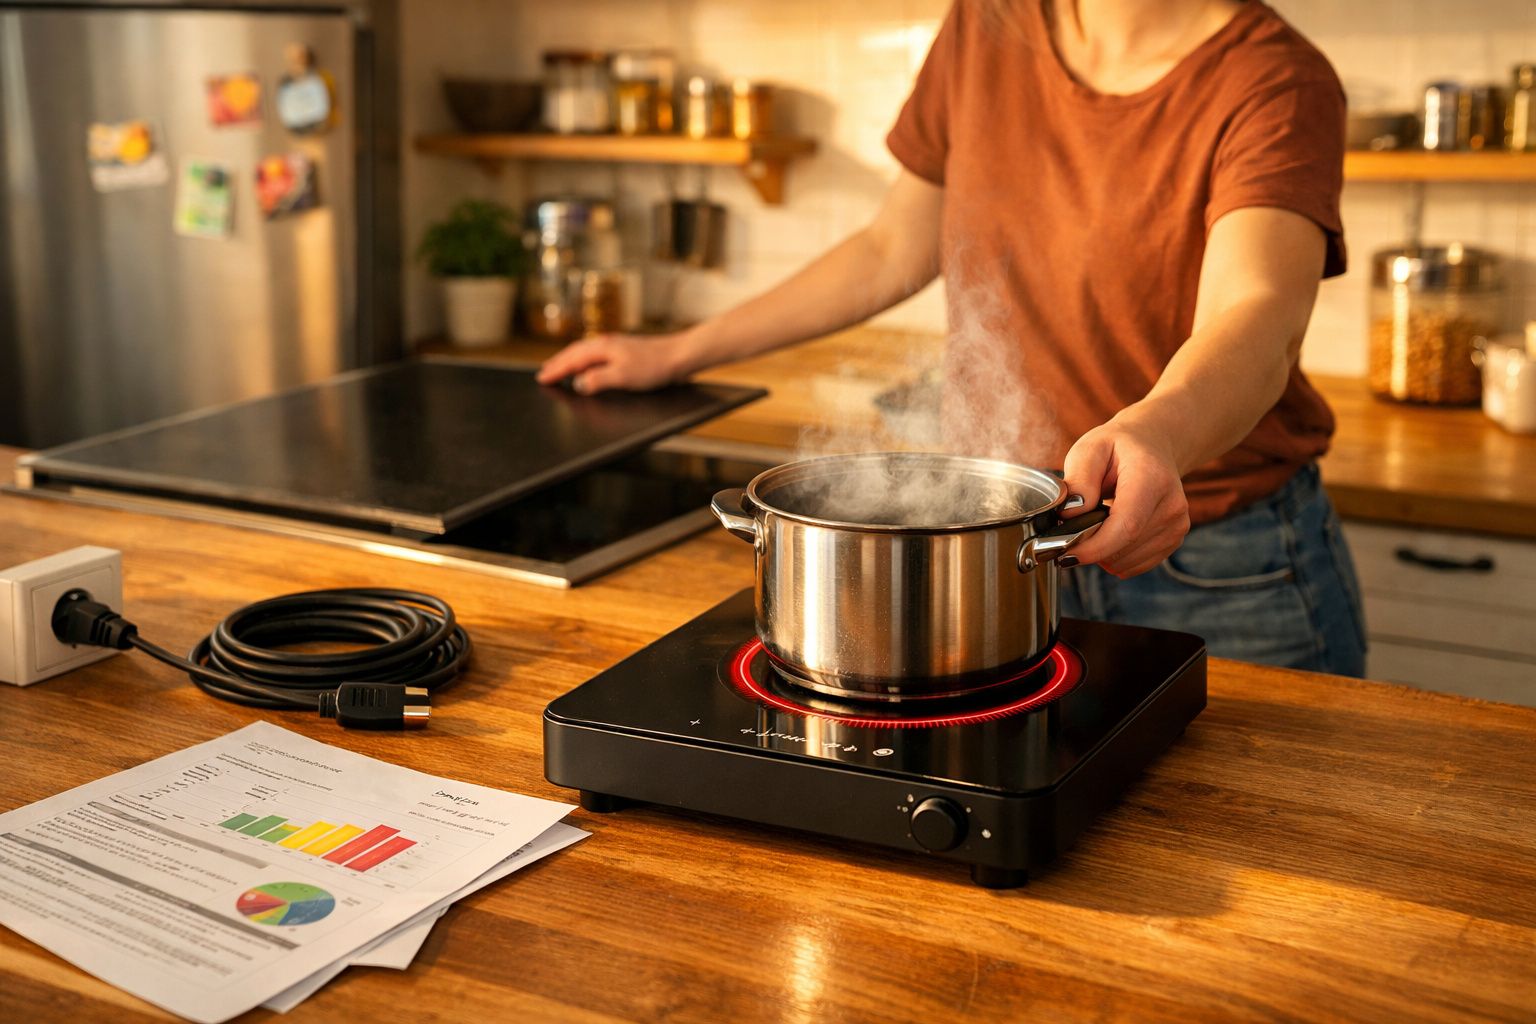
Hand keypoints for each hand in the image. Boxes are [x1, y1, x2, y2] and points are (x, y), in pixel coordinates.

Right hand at [535, 332, 687, 393]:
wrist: (679, 356)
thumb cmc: (654, 366)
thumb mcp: (622, 377)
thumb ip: (597, 380)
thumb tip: (578, 383)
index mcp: (602, 348)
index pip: (572, 360)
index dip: (556, 370)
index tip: (542, 378)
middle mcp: (606, 343)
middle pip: (574, 352)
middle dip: (558, 363)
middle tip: (544, 373)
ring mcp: (615, 345)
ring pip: (585, 351)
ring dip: (570, 360)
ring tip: (560, 369)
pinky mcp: (625, 350)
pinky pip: (596, 354)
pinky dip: (585, 360)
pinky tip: (589, 367)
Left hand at [1060, 415, 1190, 577]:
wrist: (1153, 446)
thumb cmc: (1118, 447)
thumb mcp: (1090, 449)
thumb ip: (1079, 479)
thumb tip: (1071, 514)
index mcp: (1151, 479)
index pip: (1126, 526)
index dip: (1094, 547)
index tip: (1066, 553)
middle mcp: (1171, 505)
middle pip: (1125, 548)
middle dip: (1091, 549)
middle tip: (1068, 535)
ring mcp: (1176, 525)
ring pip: (1128, 562)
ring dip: (1103, 554)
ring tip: (1093, 526)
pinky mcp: (1174, 539)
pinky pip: (1136, 565)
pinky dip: (1116, 557)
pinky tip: (1110, 533)